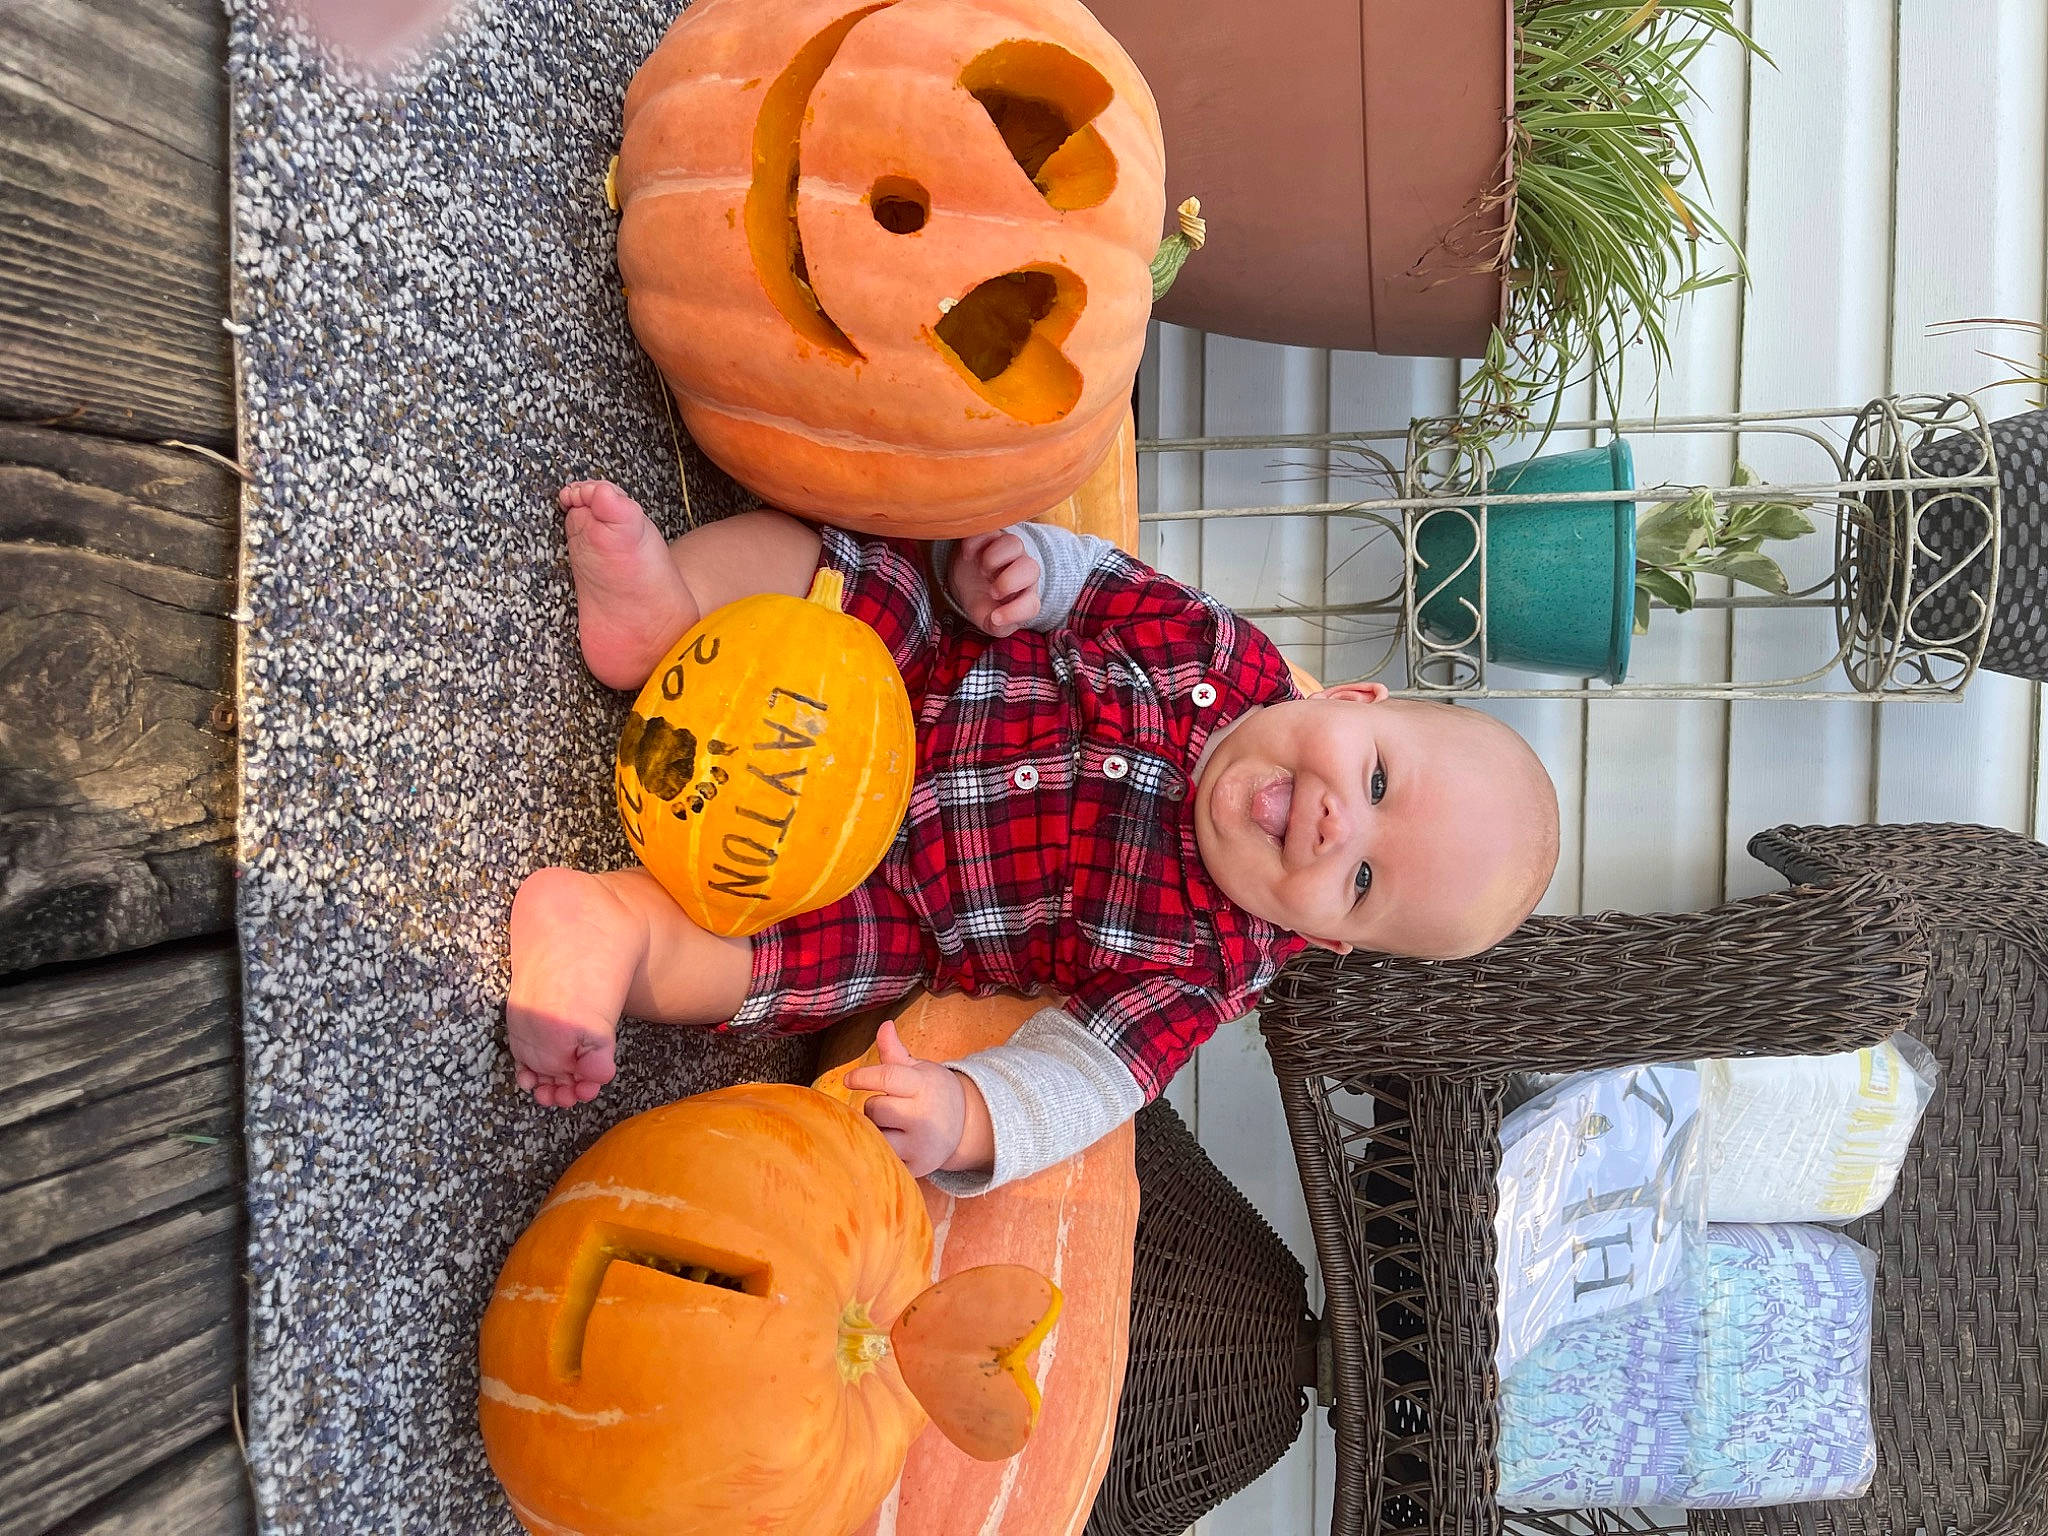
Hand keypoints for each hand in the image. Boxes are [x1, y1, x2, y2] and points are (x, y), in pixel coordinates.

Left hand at [844, 1019, 972, 1176]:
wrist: (965, 1126)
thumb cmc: (933, 1092)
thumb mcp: (919, 1069)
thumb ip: (895, 1051)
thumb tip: (884, 1025)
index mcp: (924, 1087)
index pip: (887, 1077)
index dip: (862, 1076)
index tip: (849, 1079)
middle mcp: (924, 1117)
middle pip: (875, 1109)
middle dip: (875, 1106)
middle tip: (891, 1105)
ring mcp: (920, 1146)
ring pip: (875, 1135)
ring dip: (877, 1129)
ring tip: (894, 1125)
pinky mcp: (915, 1168)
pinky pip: (882, 1157)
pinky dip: (883, 1149)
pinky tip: (898, 1142)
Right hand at [948, 531, 1041, 636]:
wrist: (969, 581)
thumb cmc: (984, 602)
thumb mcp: (990, 621)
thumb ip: (997, 627)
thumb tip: (995, 619)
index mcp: (1024, 595)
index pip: (1031, 604)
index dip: (1015, 613)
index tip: (994, 618)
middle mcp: (1021, 570)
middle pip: (1031, 568)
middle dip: (1009, 582)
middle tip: (992, 591)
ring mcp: (1007, 550)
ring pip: (1013, 543)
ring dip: (995, 559)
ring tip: (982, 570)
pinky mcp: (989, 535)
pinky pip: (987, 531)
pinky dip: (975, 543)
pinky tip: (968, 556)